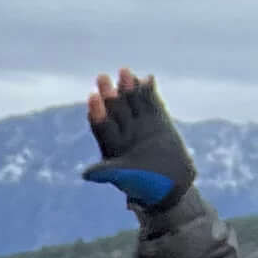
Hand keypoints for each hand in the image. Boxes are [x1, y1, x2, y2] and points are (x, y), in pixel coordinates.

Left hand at [81, 70, 194, 210]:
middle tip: (101, 78)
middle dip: (108, 94)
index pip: (101, 125)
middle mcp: (123, 131)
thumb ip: (107, 172)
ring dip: (127, 88)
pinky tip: (147, 79)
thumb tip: (86, 174)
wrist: (172, 183)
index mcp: (111, 145)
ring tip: (124, 72)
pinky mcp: (156, 118)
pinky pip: (150, 102)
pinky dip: (148, 91)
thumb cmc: (145, 185)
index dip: (97, 112)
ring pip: (131, 102)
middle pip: (113, 110)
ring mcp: (139, 123)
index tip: (92, 97)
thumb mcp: (125, 178)